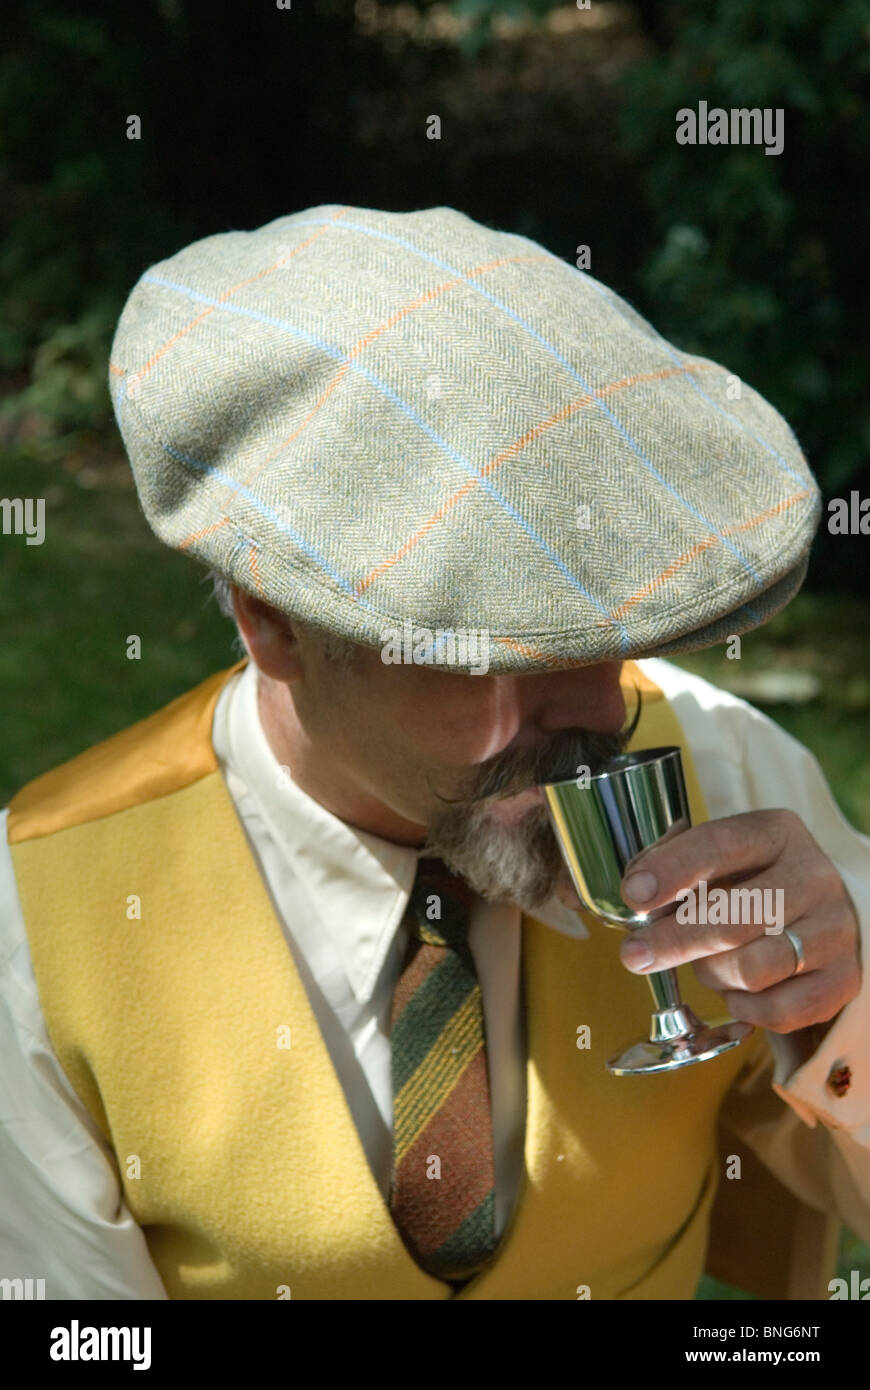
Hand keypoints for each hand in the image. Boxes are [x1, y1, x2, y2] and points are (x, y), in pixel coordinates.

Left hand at [556, 809, 861, 1034]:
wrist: (821, 917)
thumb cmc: (752, 885)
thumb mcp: (719, 860)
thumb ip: (674, 864)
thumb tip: (635, 887)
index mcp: (777, 833)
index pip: (720, 846)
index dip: (672, 871)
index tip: (633, 895)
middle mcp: (814, 875)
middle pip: (734, 916)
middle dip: (674, 940)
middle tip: (635, 954)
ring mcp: (835, 928)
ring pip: (754, 968)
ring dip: (713, 974)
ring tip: (706, 965)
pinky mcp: (844, 978)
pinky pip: (779, 1010)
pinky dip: (745, 1008)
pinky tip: (737, 991)